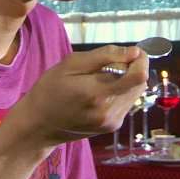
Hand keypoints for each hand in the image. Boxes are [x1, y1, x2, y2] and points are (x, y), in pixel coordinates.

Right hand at [11, 44, 148, 145]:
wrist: (38, 124)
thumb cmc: (50, 90)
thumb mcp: (71, 64)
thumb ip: (105, 56)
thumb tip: (134, 52)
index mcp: (98, 94)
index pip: (138, 75)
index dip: (140, 59)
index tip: (130, 52)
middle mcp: (110, 111)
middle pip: (141, 83)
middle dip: (133, 68)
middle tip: (111, 63)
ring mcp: (112, 121)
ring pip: (136, 93)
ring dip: (127, 80)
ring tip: (102, 78)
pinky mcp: (112, 126)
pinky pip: (127, 102)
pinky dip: (120, 92)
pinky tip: (101, 91)